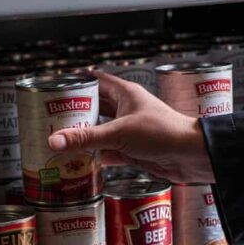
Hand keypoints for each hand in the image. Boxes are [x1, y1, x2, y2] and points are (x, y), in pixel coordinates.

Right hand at [47, 71, 214, 183]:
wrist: (190, 156)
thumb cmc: (163, 132)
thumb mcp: (118, 132)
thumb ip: (86, 138)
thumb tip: (56, 140)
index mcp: (125, 94)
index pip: (96, 82)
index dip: (78, 84)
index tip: (58, 89)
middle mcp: (126, 110)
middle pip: (95, 109)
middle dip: (76, 115)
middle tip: (53, 119)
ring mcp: (130, 131)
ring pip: (101, 133)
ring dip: (85, 139)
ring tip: (61, 142)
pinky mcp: (133, 151)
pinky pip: (109, 153)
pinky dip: (97, 158)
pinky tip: (82, 162)